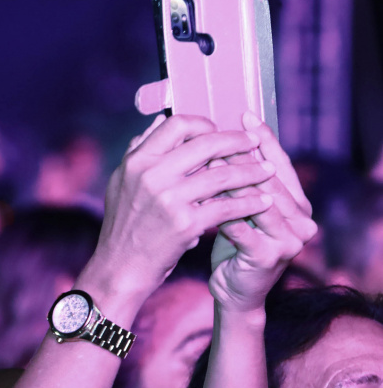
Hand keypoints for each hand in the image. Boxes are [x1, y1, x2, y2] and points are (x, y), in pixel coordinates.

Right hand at [93, 114, 276, 298]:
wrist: (120, 268)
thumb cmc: (123, 226)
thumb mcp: (121, 181)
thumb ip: (139, 150)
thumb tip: (159, 120)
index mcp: (137, 161)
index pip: (177, 125)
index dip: (204, 124)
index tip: (219, 132)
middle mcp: (151, 175)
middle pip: (206, 143)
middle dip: (237, 142)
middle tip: (255, 144)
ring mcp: (169, 199)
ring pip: (223, 174)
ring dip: (252, 171)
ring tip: (268, 171)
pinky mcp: (185, 224)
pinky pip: (227, 206)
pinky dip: (249, 203)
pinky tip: (262, 201)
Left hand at [209, 113, 317, 312]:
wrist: (233, 291)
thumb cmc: (232, 243)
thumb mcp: (237, 205)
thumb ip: (237, 175)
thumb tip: (218, 134)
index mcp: (297, 202)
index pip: (280, 162)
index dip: (262, 138)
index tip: (243, 114)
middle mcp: (302, 218)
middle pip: (269, 178)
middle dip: (241, 156)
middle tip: (216, 135)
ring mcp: (290, 239)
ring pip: (258, 200)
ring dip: (231, 181)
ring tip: (206, 161)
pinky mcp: (271, 256)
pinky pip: (242, 228)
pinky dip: (221, 211)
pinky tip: (202, 198)